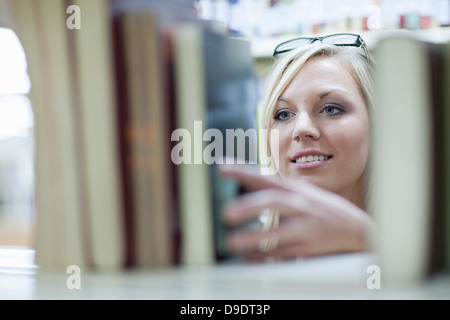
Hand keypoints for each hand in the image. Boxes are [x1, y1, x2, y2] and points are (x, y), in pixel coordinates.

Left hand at [219, 164, 374, 261]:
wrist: (359, 231)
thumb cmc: (326, 210)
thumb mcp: (306, 194)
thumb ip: (282, 189)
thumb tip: (256, 180)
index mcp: (297, 191)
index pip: (267, 178)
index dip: (244, 172)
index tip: (222, 168)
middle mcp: (301, 206)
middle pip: (274, 202)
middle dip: (250, 206)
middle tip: (227, 214)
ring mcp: (307, 228)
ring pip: (278, 233)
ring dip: (253, 238)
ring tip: (232, 242)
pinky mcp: (310, 248)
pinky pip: (284, 253)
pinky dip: (264, 256)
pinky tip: (249, 258)